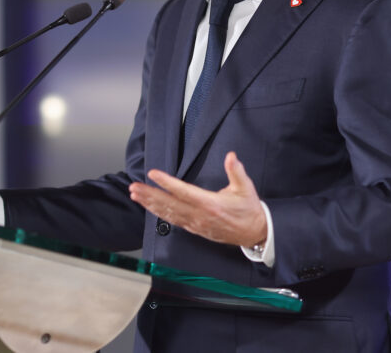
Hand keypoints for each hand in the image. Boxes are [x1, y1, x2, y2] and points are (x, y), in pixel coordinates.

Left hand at [128, 151, 266, 246]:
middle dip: (150, 195)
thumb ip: (237, 171)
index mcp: (211, 204)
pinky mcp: (195, 229)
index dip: (167, 183)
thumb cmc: (249, 209)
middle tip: (134, 187)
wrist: (255, 233)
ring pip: (168, 214)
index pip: (184, 192)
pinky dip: (159, 214)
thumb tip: (231, 156)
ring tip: (136, 195)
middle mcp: (200, 216)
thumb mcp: (246, 188)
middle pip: (170, 205)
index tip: (153, 174)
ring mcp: (196, 224)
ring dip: (150, 205)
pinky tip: (150, 208)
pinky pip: (173, 221)